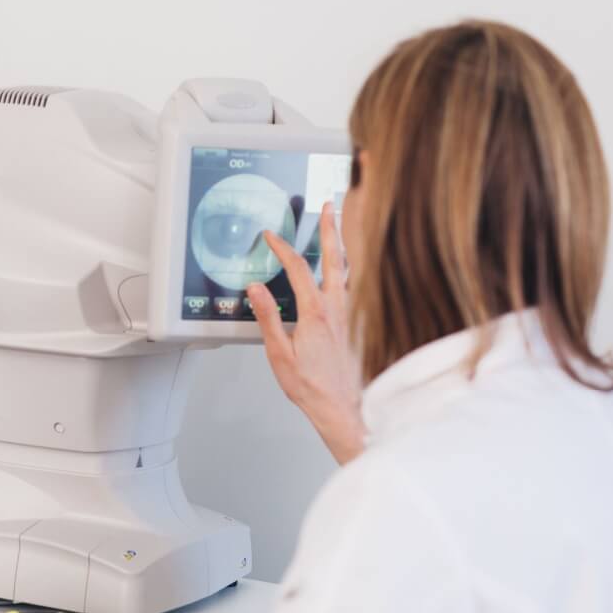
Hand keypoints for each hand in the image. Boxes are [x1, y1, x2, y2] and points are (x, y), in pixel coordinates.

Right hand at [247, 203, 366, 464]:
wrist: (342, 407)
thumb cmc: (312, 386)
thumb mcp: (279, 353)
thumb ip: (267, 317)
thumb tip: (255, 289)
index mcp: (316, 312)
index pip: (297, 268)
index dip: (282, 248)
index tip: (271, 237)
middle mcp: (338, 308)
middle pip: (335, 258)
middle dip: (331, 229)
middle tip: (329, 206)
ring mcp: (351, 314)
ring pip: (350, 269)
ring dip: (344, 244)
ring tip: (341, 225)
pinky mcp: (357, 323)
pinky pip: (355, 286)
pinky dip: (351, 268)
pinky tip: (348, 267)